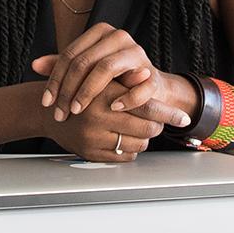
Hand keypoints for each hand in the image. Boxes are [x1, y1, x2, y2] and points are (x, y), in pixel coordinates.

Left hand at [36, 23, 192, 127]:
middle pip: (85, 61)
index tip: (46, 102)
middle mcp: (118, 37)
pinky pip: (135, 85)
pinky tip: (111, 109)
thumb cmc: (114, 78)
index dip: (55, 79)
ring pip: (106, 68)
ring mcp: (137, 52)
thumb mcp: (87, 69)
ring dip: (88, 92)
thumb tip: (35, 65)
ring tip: (77, 111)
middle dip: (68, 90)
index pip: (70, 54)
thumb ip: (63, 65)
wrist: (150, 88)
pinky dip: (123, 98)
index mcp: (100, 33)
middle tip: (60, 112)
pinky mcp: (151, 73)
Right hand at [36, 81, 163, 162]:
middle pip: (147, 129)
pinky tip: (123, 138)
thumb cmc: (81, 92)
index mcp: (105, 96)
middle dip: (156, 125)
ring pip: (138, 145)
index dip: (169, 113)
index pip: (146, 107)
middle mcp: (98, 118)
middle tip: (157, 121)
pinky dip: (130, 150)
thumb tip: (146, 74)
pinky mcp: (90, 153)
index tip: (185, 118)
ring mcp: (93, 138)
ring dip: (143, 138)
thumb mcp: (102, 81)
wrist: (49, 111)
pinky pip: (124, 157)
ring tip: (138, 128)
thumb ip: (125, 80)